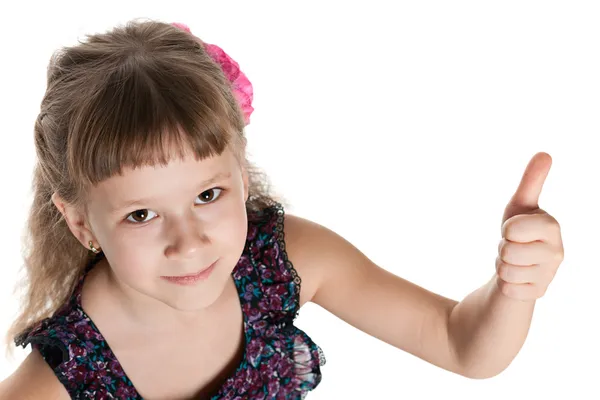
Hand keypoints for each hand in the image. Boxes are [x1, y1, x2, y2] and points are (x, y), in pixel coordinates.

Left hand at [495, 152, 563, 300]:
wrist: (517, 264)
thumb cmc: (518, 231)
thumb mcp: (519, 205)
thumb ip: (531, 181)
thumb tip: (545, 153)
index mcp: (552, 227)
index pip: (512, 229)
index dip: (506, 229)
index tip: (513, 230)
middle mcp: (557, 253)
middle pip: (507, 251)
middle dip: (501, 248)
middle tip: (512, 247)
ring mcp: (549, 275)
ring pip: (506, 271)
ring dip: (502, 266)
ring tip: (514, 261)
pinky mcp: (538, 294)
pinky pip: (508, 289)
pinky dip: (505, 284)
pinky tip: (516, 279)